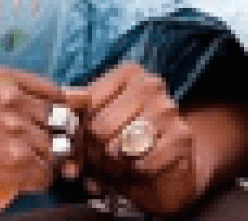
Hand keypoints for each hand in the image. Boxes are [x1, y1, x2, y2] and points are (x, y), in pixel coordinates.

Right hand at [0, 66, 73, 219]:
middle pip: (60, 122)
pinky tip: (7, 178)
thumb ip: (33, 100)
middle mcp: (5, 97)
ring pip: (56, 149)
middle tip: (15, 153)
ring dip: (38, 165)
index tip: (28, 130)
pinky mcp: (17, 159)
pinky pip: (48, 173)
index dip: (50, 118)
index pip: (55, 93)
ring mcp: (11, 128)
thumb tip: (85, 96)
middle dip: (48, 143)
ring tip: (6, 165)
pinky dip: (33, 183)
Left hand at [68, 63, 247, 216]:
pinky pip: (143, 164)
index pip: (87, 103)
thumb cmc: (126, 138)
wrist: (170, 164)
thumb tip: (64, 99)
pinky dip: (135, 175)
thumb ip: (78, 110)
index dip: (79, 130)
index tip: (83, 141)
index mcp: (129, 72)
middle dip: (94, 152)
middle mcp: (151, 85)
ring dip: (113, 166)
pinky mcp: (182, 138)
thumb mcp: (98, 120)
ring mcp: (169, 110)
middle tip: (100, 160)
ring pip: (121, 147)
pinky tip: (138, 171)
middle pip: (101, 126)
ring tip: (118, 165)